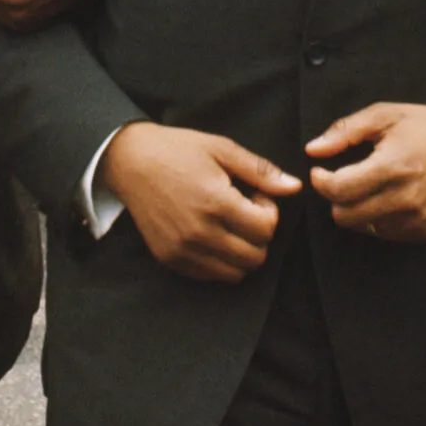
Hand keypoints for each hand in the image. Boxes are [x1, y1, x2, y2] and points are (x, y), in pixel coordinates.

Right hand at [98, 123, 299, 283]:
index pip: (266, 230)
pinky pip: (209, 276)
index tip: (255, 197)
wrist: (130, 162)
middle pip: (255, 257)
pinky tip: (212, 233)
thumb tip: (295, 187)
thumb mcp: (222, 149)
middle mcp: (200, 232)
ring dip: (242, 252)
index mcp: (216, 202)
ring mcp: (183, 250)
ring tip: (228, 224)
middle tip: (244, 212)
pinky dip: (220, 261)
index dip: (269, 213)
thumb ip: (260, 171)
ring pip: (235, 273)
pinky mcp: (170, 259)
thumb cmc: (178, 150)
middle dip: (259, 236)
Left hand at [306, 102, 425, 242]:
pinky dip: (378, 217)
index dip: (321, 181)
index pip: (339, 190)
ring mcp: (418, 219)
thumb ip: (344, 131)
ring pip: (363, 227)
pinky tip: (390, 195)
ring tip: (371, 185)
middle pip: (345, 216)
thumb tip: (312, 150)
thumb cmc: (425, 125)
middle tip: (345, 178)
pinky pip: (384, 233)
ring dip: (357, 208)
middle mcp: (406, 198)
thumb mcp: (383, 115)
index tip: (320, 171)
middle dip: (336, 197)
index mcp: (393, 167)